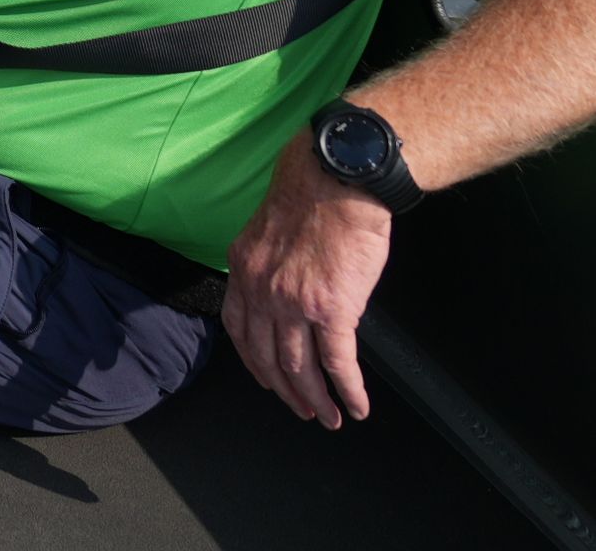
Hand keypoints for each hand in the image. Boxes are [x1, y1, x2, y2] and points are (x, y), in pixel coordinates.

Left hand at [221, 136, 391, 427]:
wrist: (339, 177)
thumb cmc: (313, 190)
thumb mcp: (269, 227)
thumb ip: (270, 261)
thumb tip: (285, 284)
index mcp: (244, 268)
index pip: (239, 329)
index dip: (253, 361)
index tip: (265, 379)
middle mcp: (262, 290)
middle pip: (268, 357)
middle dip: (286, 390)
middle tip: (302, 409)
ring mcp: (295, 303)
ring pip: (300, 367)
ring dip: (316, 399)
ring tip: (330, 417)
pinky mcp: (333, 310)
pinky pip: (338, 363)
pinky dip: (348, 390)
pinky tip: (356, 405)